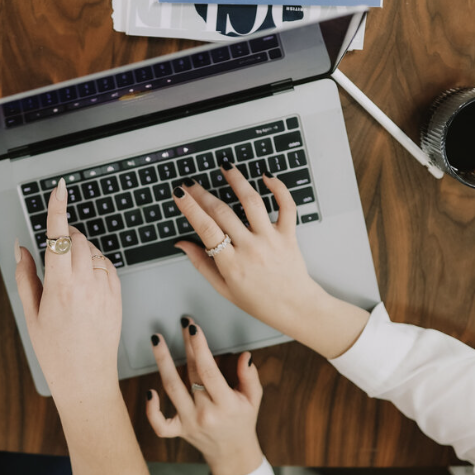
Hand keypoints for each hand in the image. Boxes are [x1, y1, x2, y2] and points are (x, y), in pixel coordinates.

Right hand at [15, 178, 123, 398]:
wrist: (87, 379)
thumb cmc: (55, 351)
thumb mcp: (31, 314)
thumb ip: (26, 276)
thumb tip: (22, 247)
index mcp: (60, 288)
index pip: (58, 237)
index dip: (58, 209)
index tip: (59, 189)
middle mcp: (86, 285)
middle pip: (76, 239)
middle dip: (64, 235)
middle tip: (52, 248)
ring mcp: (106, 289)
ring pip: (93, 251)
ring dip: (79, 250)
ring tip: (66, 276)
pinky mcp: (118, 296)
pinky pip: (106, 265)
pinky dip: (94, 263)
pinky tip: (84, 281)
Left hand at [146, 318, 263, 474]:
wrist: (232, 453)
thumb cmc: (242, 420)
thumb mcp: (254, 398)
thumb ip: (250, 377)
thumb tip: (245, 356)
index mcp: (226, 404)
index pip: (209, 371)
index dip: (200, 348)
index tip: (194, 329)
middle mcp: (206, 413)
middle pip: (190, 374)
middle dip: (186, 346)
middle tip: (182, 323)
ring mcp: (189, 423)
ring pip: (172, 389)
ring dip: (162, 362)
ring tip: (157, 340)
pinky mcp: (178, 431)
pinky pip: (160, 424)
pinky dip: (151, 410)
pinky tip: (149, 391)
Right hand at [172, 163, 368, 357]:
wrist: (295, 307)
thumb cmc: (259, 301)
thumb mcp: (223, 288)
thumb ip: (201, 264)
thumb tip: (181, 243)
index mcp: (232, 264)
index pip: (206, 229)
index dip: (190, 208)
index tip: (179, 194)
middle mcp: (251, 249)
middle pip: (222, 213)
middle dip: (202, 193)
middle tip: (190, 183)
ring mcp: (271, 239)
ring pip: (252, 202)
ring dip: (237, 181)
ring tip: (225, 167)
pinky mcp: (289, 234)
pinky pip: (286, 206)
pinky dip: (278, 188)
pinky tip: (266, 176)